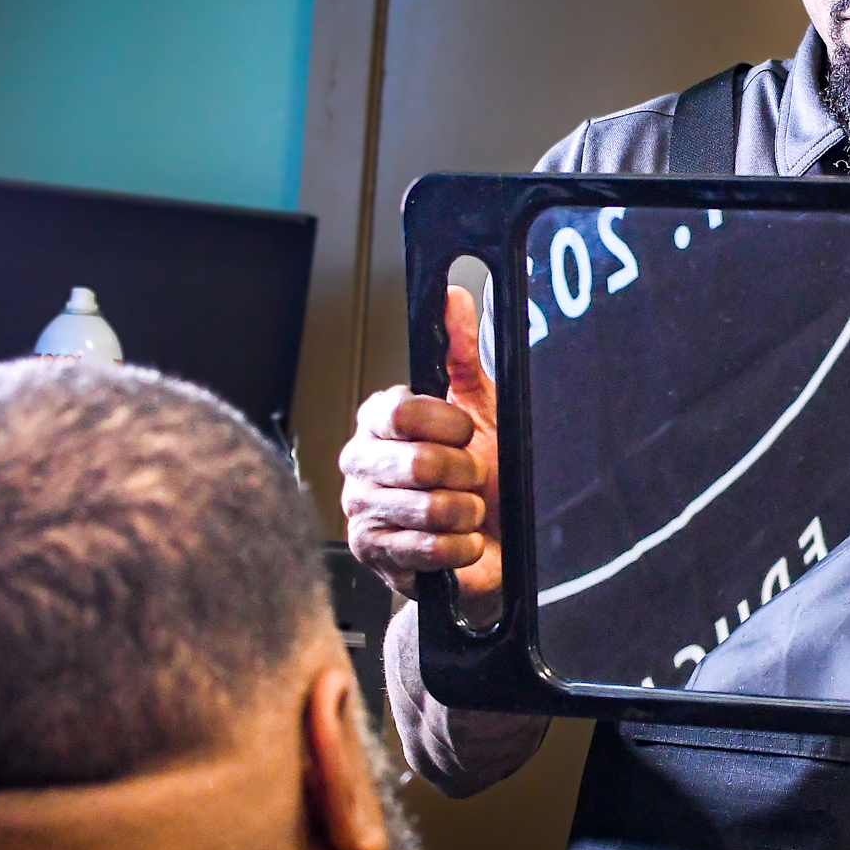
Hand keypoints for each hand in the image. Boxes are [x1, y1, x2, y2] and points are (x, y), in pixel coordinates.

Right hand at [340, 287, 501, 619]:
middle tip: (472, 477)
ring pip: (428, 507)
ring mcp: (361, 508)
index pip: (402, 412)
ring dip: (467, 511)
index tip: (468, 433)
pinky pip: (429, 547)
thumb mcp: (479, 407)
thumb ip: (461, 352)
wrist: (488, 542)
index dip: (448, 426)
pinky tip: (463, 540)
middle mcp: (360, 460)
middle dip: (464, 473)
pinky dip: (462, 546)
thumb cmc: (481, 475)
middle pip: (417, 462)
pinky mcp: (372, 552)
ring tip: (467, 509)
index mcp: (379, 419)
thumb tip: (454, 296)